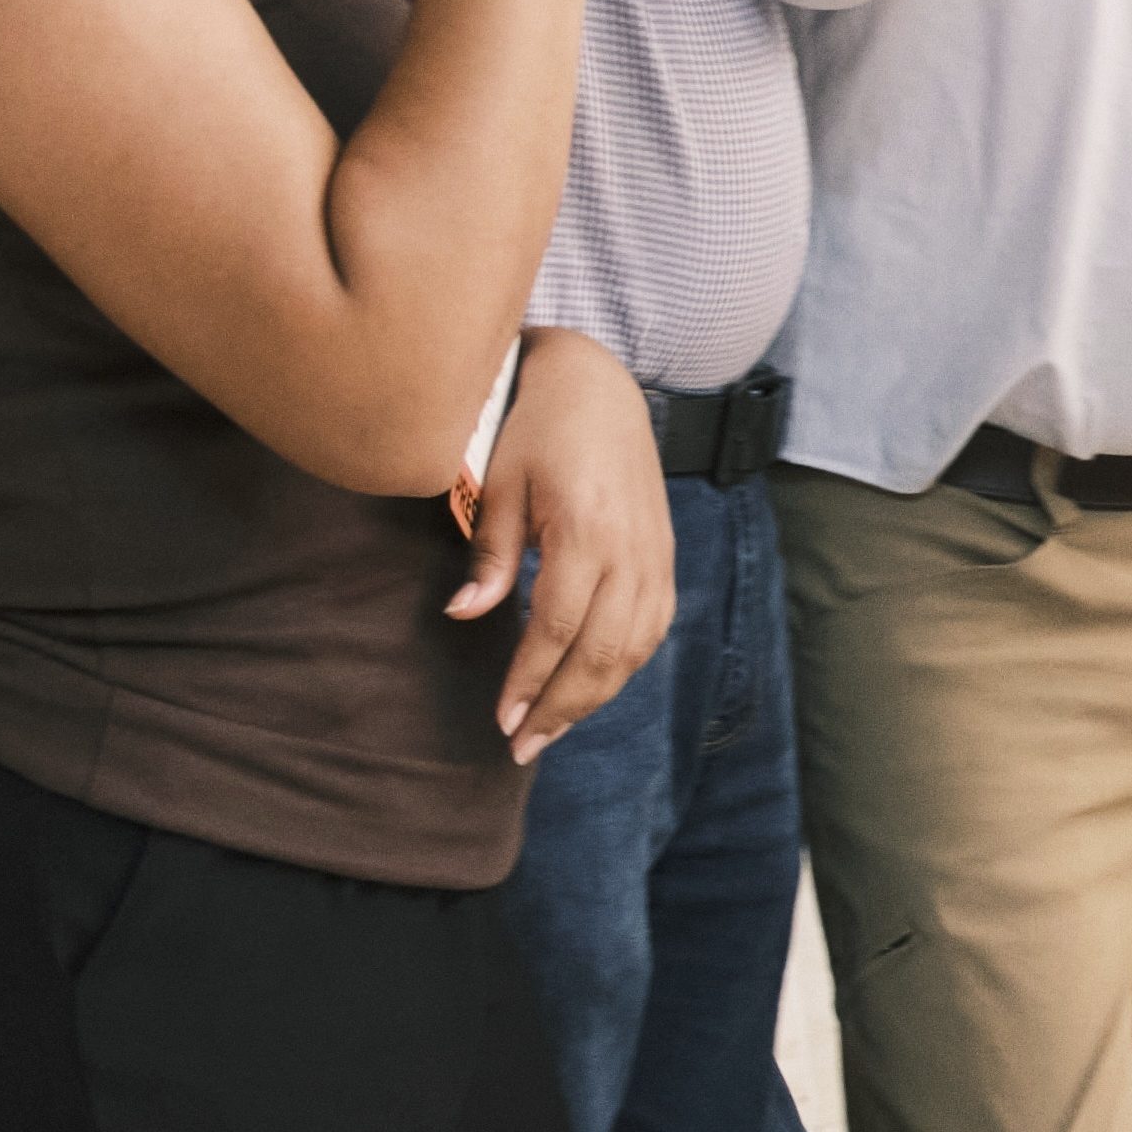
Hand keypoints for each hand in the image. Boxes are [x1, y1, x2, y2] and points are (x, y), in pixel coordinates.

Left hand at [448, 333, 679, 752]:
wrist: (597, 386)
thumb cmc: (535, 428)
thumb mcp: (498, 482)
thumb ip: (490, 552)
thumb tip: (466, 614)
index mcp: (585, 529)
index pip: (557, 627)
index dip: (529, 680)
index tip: (501, 718)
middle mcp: (631, 549)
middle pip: (602, 652)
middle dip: (561, 707)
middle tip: (522, 745)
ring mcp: (656, 555)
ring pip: (634, 650)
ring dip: (594, 697)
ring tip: (553, 727)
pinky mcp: (665, 557)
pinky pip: (653, 628)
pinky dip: (624, 667)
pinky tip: (592, 687)